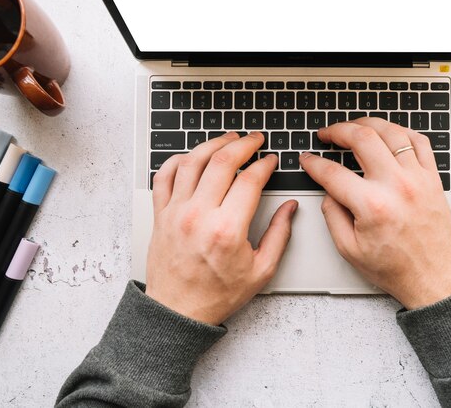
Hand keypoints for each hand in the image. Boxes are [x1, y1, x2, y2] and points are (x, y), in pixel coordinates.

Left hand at [146, 132, 297, 324]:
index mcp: (227, 229)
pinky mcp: (161, 214)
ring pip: (192, 162)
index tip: (270, 161)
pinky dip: (177, 160)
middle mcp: (199, 215)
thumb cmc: (217, 294)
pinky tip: (191, 156)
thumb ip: (279, 235)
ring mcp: (176, 212)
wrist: (178, 311)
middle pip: (222, 162)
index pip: (249, 180)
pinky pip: (164, 176)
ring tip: (228, 138)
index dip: (264, 164)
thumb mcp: (261, 270)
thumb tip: (290, 208)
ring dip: (212, 144)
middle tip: (254, 140)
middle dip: (243, 144)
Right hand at [300, 118, 450, 308]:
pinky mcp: (432, 178)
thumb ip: (332, 214)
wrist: (432, 275)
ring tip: (354, 127)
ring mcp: (417, 178)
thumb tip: (328, 189)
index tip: (307, 159)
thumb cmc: (394, 267)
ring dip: (367, 124)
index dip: (313, 163)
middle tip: (327, 134)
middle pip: (362, 138)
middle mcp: (396, 186)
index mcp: (371, 206)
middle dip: (338, 130)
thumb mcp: (348, 249)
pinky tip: (388, 134)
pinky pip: (419, 142)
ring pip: (391, 132)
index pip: (332, 172)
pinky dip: (401, 132)